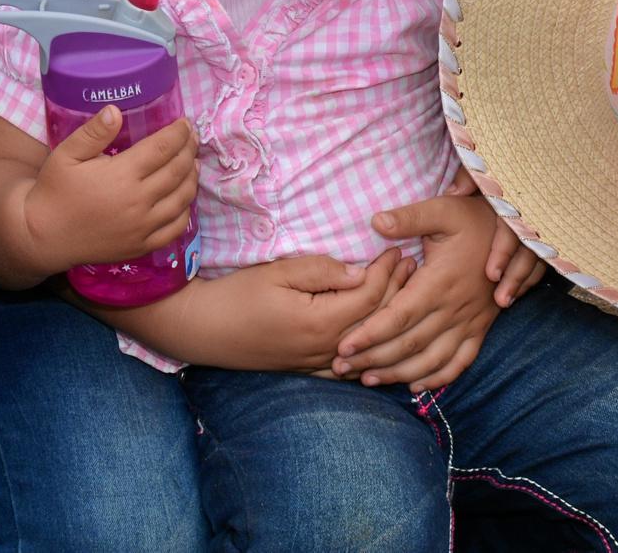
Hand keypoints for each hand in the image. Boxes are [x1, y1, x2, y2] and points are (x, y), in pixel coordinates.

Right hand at [20, 109, 198, 269]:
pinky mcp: (142, 246)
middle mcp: (138, 202)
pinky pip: (176, 229)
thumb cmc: (54, 190)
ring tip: (192, 163)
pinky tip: (184, 198)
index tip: (185, 123)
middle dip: (189, 150)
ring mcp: (142, 227)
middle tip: (192, 138)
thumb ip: (93, 132)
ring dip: (192, 178)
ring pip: (182, 199)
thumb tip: (116, 110)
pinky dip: (186, 210)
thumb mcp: (66, 154)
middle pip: (177, 171)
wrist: (44, 236)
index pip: (162, 149)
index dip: (178, 134)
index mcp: (121, 175)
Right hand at [184, 252, 412, 374]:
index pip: (370, 295)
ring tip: (404, 293)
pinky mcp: (309, 370)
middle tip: (412, 265)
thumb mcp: (278, 272)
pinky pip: (351, 364)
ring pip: (367, 343)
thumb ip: (322, 271)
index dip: (388, 270)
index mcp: (321, 322)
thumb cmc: (238, 295)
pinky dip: (370, 348)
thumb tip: (361, 271)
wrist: (205, 330)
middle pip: (376, 320)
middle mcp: (327, 349)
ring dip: (388, 317)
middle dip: (398, 291)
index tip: (399, 247)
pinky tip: (380, 336)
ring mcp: (319, 364)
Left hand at [333, 195, 533, 391]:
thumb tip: (376, 221)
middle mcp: (454, 308)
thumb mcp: (443, 209)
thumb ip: (410, 217)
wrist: (518, 232)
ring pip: (432, 359)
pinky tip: (415, 385)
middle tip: (341, 367)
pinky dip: (438, 377)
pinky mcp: (481, 328)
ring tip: (368, 380)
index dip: (370, 334)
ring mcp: (470, 322)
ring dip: (399, 373)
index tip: (343, 346)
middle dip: (373, 359)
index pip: (398, 316)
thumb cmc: (474, 218)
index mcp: (440, 282)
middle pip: (409, 344)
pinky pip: (460, 362)